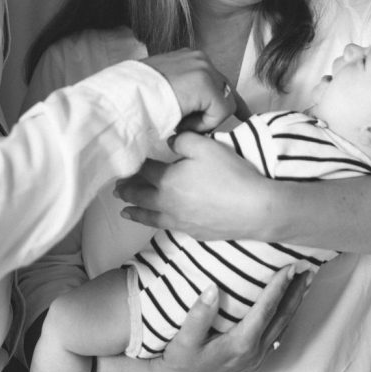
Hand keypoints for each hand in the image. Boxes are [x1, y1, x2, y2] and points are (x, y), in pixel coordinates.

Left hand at [115, 130, 275, 239]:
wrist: (255, 209)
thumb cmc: (231, 175)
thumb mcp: (207, 147)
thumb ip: (183, 140)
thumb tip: (168, 140)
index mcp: (167, 180)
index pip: (144, 170)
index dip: (133, 165)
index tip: (124, 162)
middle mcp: (168, 202)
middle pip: (141, 195)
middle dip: (127, 190)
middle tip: (116, 188)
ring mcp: (180, 220)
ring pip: (150, 216)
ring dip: (135, 211)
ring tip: (124, 210)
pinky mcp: (193, 232)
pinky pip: (167, 226)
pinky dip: (154, 224)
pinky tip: (156, 222)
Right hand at [134, 268, 309, 371]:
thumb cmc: (179, 360)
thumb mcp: (184, 339)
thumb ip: (199, 315)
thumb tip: (213, 288)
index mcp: (239, 344)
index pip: (265, 311)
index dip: (278, 288)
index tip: (289, 267)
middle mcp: (253, 352)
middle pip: (281, 318)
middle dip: (296, 293)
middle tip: (307, 269)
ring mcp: (255, 358)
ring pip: (282, 326)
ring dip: (294, 303)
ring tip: (304, 282)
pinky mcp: (252, 359)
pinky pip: (275, 334)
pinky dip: (284, 316)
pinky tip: (287, 306)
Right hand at [144, 48, 247, 131]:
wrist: (125, 97)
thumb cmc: (138, 98)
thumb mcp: (164, 90)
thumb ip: (183, 93)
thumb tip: (195, 108)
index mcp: (190, 57)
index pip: (218, 80)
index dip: (228, 100)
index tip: (246, 115)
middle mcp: (200, 59)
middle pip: (225, 92)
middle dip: (219, 113)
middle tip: (204, 129)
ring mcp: (204, 69)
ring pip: (224, 105)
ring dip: (205, 120)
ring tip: (179, 122)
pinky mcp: (206, 84)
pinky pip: (220, 113)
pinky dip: (204, 124)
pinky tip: (183, 122)